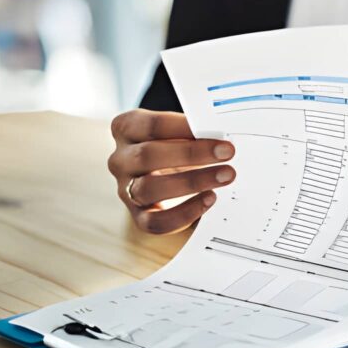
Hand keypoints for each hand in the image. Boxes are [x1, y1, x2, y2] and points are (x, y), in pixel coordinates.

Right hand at [107, 109, 235, 233]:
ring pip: (150, 188)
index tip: (214, 129)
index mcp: (126, 129)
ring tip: (225, 175)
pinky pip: (156, 221)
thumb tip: (221, 132)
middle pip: (147, 155)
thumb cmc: (177, 147)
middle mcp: (120, 160)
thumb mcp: (181, 132)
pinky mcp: (139, 216)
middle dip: (191, 153)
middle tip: (227, 152)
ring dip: (192, 182)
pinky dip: (185, 212)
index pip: (150, 125)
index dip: (183, 127)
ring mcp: (126, 190)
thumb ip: (194, 130)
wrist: (170, 177)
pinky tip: (209, 199)